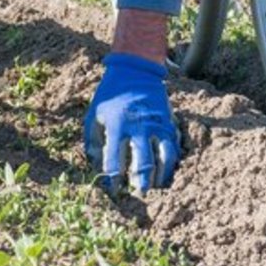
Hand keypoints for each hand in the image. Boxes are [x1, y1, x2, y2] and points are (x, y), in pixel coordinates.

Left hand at [83, 53, 178, 194]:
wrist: (135, 70)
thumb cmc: (110, 95)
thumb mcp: (94, 113)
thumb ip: (92, 140)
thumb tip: (95, 165)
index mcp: (117, 126)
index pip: (115, 161)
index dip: (113, 180)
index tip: (113, 190)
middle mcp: (139, 127)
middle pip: (142, 164)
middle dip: (140, 184)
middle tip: (138, 195)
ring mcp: (156, 125)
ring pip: (163, 159)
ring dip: (159, 177)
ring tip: (155, 188)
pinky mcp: (168, 122)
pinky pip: (173, 148)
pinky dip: (171, 163)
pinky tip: (166, 173)